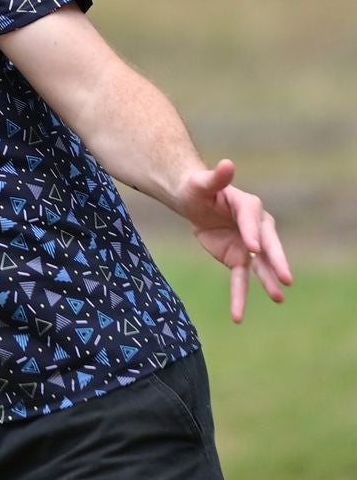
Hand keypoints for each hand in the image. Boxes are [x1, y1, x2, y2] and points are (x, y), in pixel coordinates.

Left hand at [177, 157, 292, 323]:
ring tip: (279, 298)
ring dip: (268, 282)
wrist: (193, 202)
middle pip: (269, 245)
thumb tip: (227, 164)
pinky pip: (241, 279)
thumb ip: (215, 177)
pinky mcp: (237, 258)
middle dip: (277, 261)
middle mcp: (255, 227)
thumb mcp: (201, 183)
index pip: (253, 220)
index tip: (253, 247)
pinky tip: (238, 315)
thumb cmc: (197, 188)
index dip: (252, 233)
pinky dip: (240, 297)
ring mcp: (249, 245)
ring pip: (260, 267)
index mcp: (248, 206)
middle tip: (286, 278)